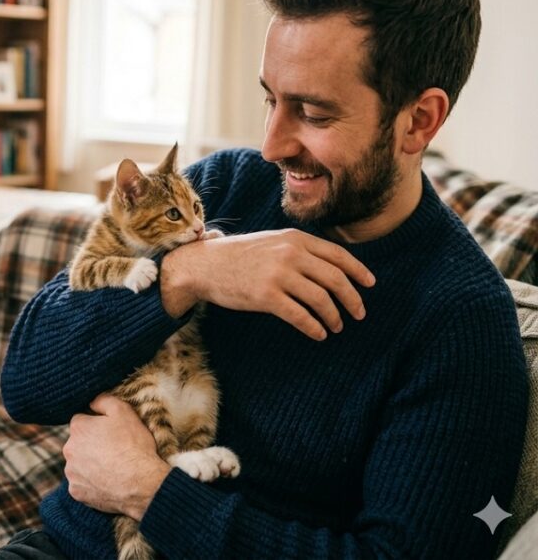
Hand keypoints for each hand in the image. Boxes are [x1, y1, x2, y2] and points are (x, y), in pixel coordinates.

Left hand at [63, 394, 170, 520]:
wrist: (142, 484)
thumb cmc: (134, 445)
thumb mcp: (124, 411)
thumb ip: (104, 400)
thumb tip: (92, 401)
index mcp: (78, 428)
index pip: (81, 421)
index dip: (96, 425)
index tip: (110, 433)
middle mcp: (69, 449)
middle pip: (78, 443)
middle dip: (91, 445)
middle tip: (112, 451)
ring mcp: (71, 473)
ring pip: (78, 464)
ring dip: (89, 464)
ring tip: (111, 468)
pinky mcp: (76, 492)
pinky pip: (81, 484)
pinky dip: (91, 483)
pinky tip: (107, 482)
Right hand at [160, 228, 375, 340]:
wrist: (204, 265)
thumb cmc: (239, 256)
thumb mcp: (271, 242)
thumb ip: (298, 249)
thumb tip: (331, 268)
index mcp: (294, 239)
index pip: (338, 255)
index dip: (358, 271)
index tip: (370, 285)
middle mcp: (290, 254)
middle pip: (335, 279)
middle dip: (352, 299)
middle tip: (359, 313)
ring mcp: (278, 275)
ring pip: (321, 299)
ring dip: (334, 316)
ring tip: (336, 326)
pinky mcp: (266, 296)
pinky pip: (300, 316)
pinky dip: (314, 328)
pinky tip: (319, 334)